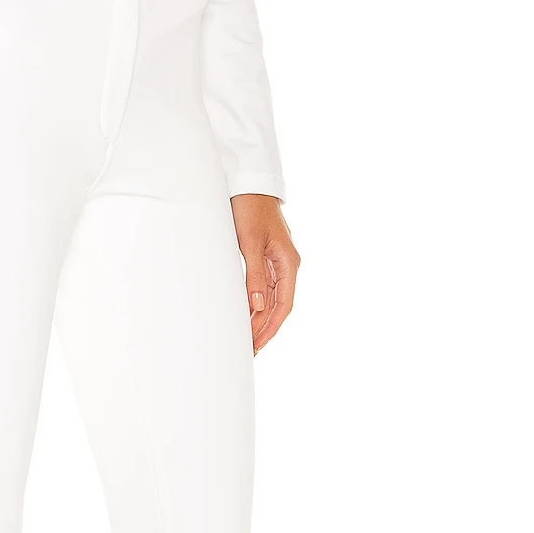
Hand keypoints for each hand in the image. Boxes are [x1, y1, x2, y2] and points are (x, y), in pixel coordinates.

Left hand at [231, 194, 299, 353]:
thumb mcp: (250, 242)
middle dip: (264, 329)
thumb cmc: (250, 208)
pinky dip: (255, 303)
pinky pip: (262, 288)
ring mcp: (276, 262)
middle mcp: (285, 265)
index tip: (257, 345)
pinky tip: (245, 315)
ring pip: (270, 299)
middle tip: (248, 349)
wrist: (247, 183)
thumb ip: (254, 275)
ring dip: (259, 319)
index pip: (284, 305)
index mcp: (288, 263)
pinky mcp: (264, 257)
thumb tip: (257, 307)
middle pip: (277, 306)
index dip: (271, 328)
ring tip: (245, 338)